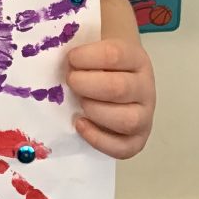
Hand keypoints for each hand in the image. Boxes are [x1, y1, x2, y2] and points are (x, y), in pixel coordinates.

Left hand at [65, 38, 155, 158]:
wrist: (121, 80)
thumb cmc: (101, 64)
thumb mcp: (96, 50)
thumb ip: (80, 53)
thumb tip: (53, 56)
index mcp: (136, 59)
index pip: (115, 55)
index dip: (87, 56)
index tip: (71, 58)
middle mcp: (145, 87)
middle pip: (119, 88)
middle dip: (86, 85)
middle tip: (71, 81)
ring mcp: (145, 116)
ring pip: (127, 120)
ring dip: (95, 111)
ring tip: (79, 103)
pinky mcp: (138, 140)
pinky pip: (123, 148)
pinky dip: (98, 139)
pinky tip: (80, 124)